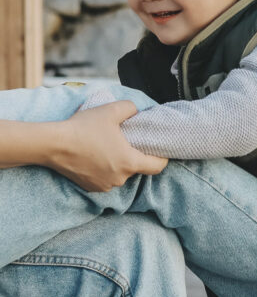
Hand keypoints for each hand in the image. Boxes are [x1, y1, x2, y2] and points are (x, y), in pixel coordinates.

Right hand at [48, 101, 167, 190]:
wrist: (54, 144)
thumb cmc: (84, 128)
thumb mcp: (111, 110)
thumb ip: (130, 108)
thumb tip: (137, 110)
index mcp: (129, 163)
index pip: (157, 167)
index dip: (163, 158)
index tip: (161, 151)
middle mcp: (120, 179)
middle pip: (136, 169)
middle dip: (134, 157)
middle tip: (127, 142)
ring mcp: (104, 186)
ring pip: (120, 174)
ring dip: (118, 164)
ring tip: (108, 148)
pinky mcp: (91, 188)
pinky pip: (105, 179)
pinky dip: (104, 170)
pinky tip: (95, 156)